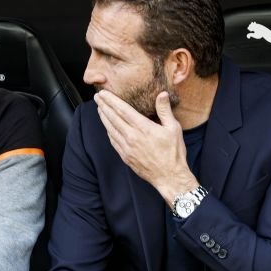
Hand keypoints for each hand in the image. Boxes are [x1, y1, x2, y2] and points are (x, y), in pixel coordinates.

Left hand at [95, 89, 198, 204]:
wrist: (169, 177)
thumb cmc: (173, 153)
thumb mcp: (173, 129)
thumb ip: (165, 110)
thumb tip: (162, 94)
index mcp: (143, 128)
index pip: (122, 110)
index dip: (111, 100)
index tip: (103, 93)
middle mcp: (132, 137)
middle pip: (113, 118)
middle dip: (104, 106)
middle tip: (97, 97)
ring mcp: (127, 148)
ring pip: (111, 129)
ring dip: (104, 118)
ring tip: (100, 109)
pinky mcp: (125, 156)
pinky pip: (113, 141)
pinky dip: (108, 132)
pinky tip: (107, 127)